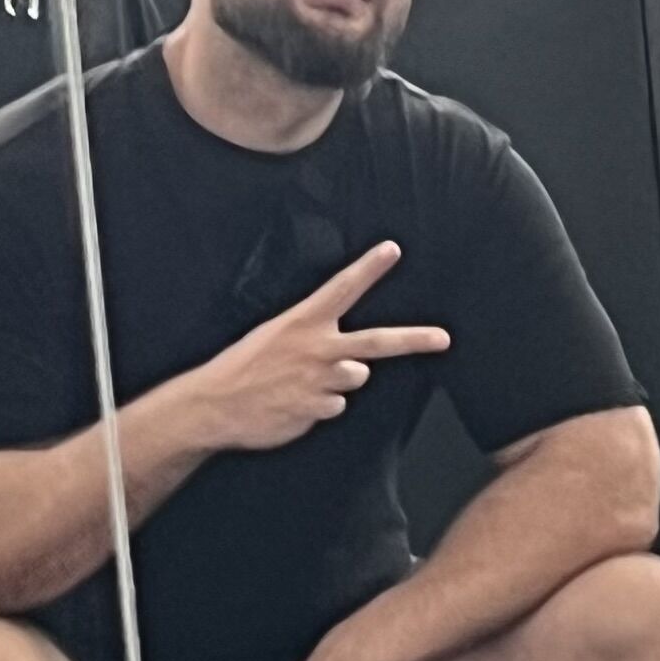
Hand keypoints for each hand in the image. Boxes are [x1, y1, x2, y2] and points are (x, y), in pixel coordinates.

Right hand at [185, 241, 449, 456]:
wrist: (215, 405)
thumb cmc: (242, 367)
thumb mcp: (272, 335)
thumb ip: (313, 339)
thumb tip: (353, 359)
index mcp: (302, 322)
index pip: (342, 288)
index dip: (369, 268)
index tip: (393, 250)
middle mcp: (318, 349)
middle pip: (377, 342)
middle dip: (415, 339)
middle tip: (443, 338)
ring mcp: (321, 381)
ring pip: (355, 377)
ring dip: (339, 380)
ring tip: (303, 381)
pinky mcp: (319, 410)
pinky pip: (335, 406)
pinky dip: (320, 405)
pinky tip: (294, 402)